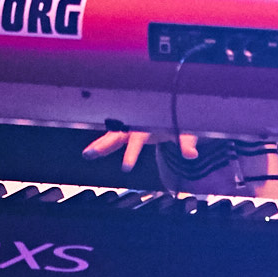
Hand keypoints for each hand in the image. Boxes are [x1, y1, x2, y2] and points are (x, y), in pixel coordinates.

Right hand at [83, 129, 198, 172]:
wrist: (172, 109)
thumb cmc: (177, 120)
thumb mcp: (185, 131)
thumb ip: (186, 143)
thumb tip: (191, 154)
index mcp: (148, 124)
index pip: (138, 140)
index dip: (132, 153)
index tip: (126, 167)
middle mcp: (136, 125)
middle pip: (118, 135)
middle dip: (105, 145)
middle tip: (92, 154)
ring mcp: (130, 127)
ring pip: (111, 135)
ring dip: (99, 145)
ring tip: (86, 155)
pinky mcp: (127, 131)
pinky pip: (111, 137)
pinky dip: (100, 144)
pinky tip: (89, 153)